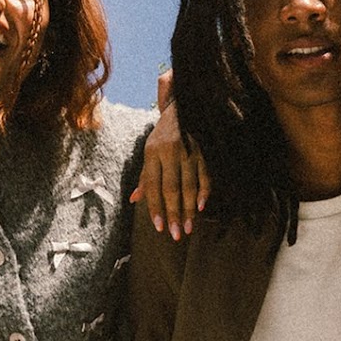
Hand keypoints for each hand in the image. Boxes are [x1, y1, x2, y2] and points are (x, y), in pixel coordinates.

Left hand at [128, 71, 210, 240]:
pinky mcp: (204, 150)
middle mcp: (169, 151)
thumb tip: (135, 199)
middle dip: (173, 214)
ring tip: (188, 229)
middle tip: (175, 235)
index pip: (152, 185)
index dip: (155, 207)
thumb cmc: (165, 133)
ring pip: (189, 186)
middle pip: (171, 189)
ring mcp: (189, 151)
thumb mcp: (151, 149)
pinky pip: (205, 175)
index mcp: (152, 152)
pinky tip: (202, 208)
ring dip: (189, 209)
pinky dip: (204, 192)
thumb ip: (145, 175)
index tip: (159, 227)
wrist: (187, 104)